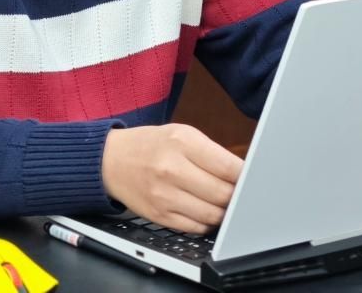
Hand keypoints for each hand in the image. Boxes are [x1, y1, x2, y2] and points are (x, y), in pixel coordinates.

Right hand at [101, 124, 243, 234]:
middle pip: (223, 194)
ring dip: (223, 211)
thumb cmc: (150, 145)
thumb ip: (211, 153)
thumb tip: (242, 175)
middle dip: (236, 196)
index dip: (245, 176)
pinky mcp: (159, 216)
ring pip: (212, 215)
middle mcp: (172, 169)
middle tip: (239, 192)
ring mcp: (164, 195)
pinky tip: (204, 210)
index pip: (227, 166)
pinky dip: (206, 222)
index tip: (251, 178)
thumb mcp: (181, 135)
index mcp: (181, 142)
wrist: (110, 161)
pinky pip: (195, 227)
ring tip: (221, 202)